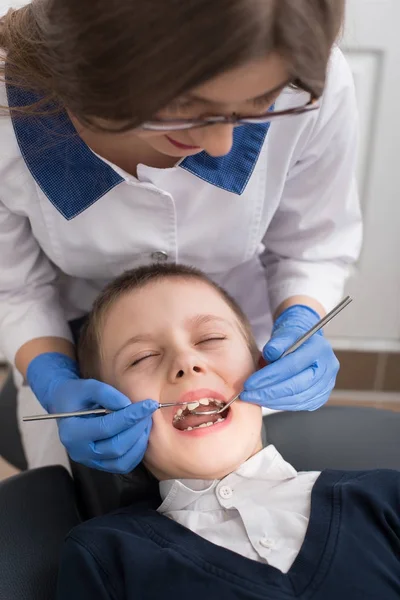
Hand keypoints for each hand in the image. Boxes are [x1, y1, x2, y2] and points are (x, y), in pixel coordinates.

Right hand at [27, 353, 157, 472]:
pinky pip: (123, 465)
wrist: (65, 406)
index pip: (106, 428)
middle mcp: (79, 452)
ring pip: (122, 461)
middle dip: (137, 430)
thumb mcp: (87, 387)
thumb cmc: (76, 394)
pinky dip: (136, 452)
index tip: (148, 404)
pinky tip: (140, 435)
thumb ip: (106, 394)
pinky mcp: (99, 464)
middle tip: (148, 414)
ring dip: (139, 442)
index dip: (130, 416)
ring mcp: (89, 461)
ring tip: (145, 423)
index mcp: (72, 432)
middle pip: (116, 447)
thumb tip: (128, 405)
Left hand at [241, 305, 338, 410]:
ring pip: (297, 399)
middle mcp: (327, 367)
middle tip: (248, 394)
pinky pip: (300, 405)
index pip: (292, 366)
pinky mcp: (321, 396)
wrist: (305, 342)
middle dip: (268, 393)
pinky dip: (281, 404)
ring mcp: (327, 384)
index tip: (250, 383)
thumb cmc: (293, 337)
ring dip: (272, 401)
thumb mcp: (284, 333)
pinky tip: (266, 400)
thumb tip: (269, 353)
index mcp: (319, 348)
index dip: (269, 376)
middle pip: (296, 386)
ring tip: (253, 397)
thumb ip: (277, 342)